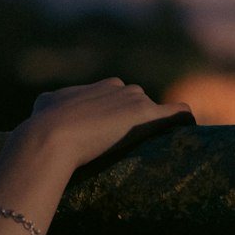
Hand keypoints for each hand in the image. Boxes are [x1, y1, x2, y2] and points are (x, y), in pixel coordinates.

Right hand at [19, 78, 192, 173]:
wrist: (51, 135)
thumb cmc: (43, 123)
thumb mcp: (44, 104)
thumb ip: (52, 102)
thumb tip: (46, 105)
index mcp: (99, 86)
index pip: (118, 98)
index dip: (119, 118)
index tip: (119, 136)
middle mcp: (119, 88)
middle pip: (138, 105)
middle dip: (137, 123)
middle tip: (137, 148)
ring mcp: (134, 101)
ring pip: (155, 112)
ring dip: (159, 126)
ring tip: (165, 145)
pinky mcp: (146, 117)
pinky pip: (176, 113)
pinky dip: (184, 119)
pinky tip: (191, 128)